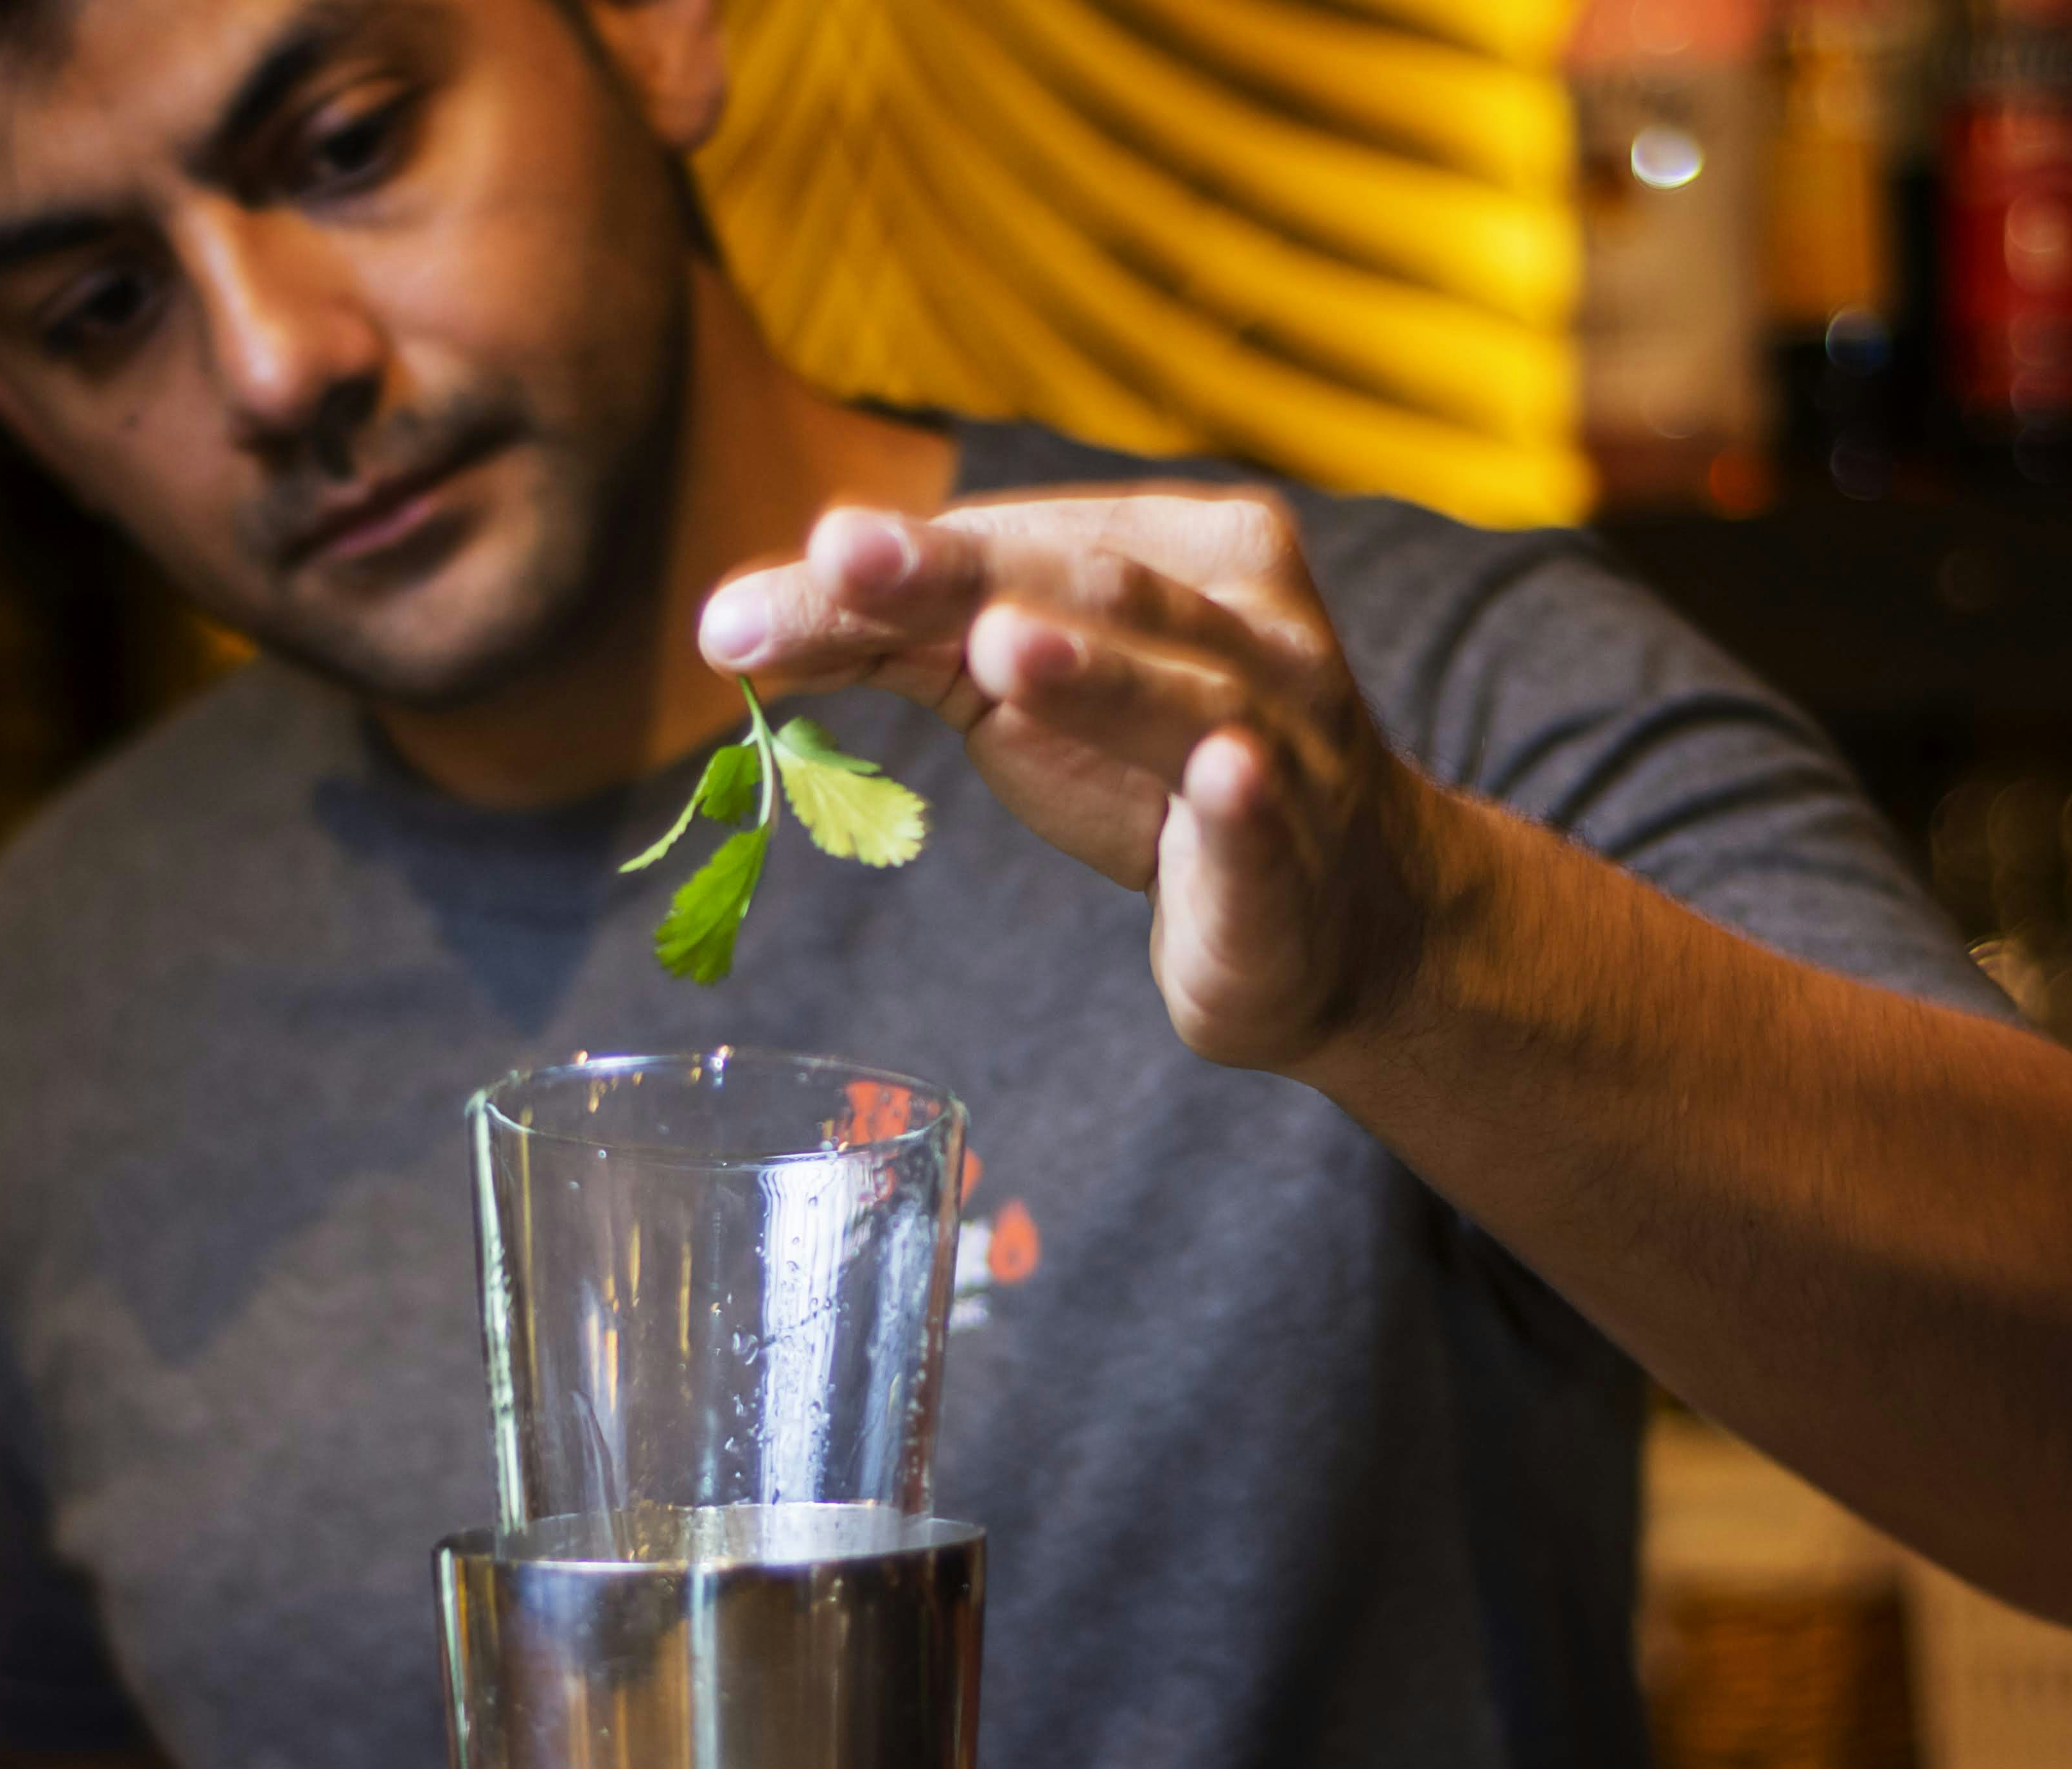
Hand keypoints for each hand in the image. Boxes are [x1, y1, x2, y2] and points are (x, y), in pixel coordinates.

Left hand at [698, 490, 1442, 1074]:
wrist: (1338, 919)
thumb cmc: (1153, 778)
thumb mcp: (1020, 691)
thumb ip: (902, 641)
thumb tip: (733, 618)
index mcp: (1182, 549)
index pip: (1005, 547)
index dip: (878, 571)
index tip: (740, 613)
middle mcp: (1243, 622)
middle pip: (1080, 587)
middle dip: (954, 573)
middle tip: (840, 554)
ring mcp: (1282, 735)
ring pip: (1181, 690)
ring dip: (1095, 671)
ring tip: (1004, 648)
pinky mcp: (1289, 852)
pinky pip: (1261, 817)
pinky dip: (1240, 796)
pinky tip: (1220, 777)